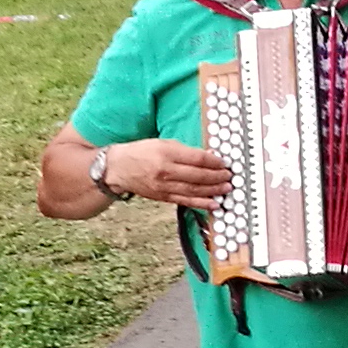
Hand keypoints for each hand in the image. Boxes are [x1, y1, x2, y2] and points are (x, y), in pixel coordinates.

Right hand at [111, 136, 232, 211]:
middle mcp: (166, 170)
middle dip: (217, 177)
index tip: (225, 163)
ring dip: (213, 191)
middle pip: (198, 176)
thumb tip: (207, 157)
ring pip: (194, 190)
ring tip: (226, 189)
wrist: (118, 169)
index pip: (197, 158)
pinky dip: (201, 203)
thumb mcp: (162, 143)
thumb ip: (185, 151)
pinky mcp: (163, 197)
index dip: (215, 162)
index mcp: (166, 153)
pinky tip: (213, 203)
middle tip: (230, 177)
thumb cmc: (140, 152)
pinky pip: (185, 201)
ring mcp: (164, 186)